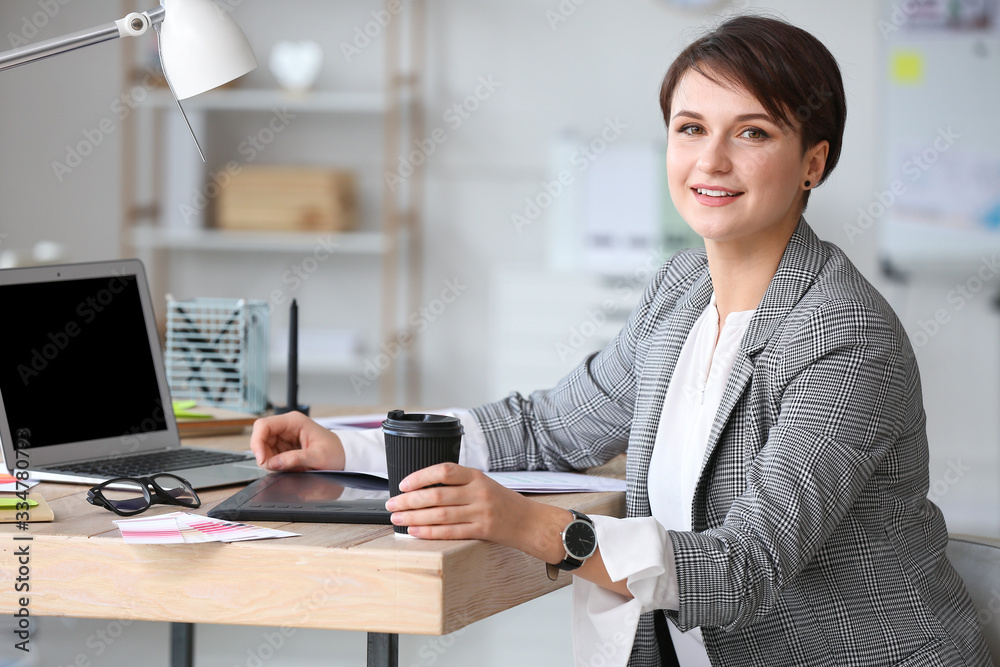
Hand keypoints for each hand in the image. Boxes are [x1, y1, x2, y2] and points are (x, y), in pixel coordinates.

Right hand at [249, 411, 344, 471]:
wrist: (344, 455)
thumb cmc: (335, 451)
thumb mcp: (317, 457)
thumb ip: (295, 459)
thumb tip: (273, 463)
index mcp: (294, 421)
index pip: (263, 425)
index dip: (257, 442)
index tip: (262, 460)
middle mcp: (287, 427)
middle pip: (261, 438)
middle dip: (264, 455)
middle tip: (276, 468)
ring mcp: (284, 437)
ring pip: (264, 449)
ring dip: (271, 461)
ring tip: (290, 467)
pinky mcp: (285, 447)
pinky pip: (271, 456)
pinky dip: (276, 465)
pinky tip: (290, 467)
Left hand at [384, 462, 570, 561]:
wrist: (529, 521)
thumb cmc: (502, 502)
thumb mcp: (483, 484)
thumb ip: (458, 483)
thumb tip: (422, 488)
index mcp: (477, 476)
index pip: (444, 470)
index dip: (420, 476)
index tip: (403, 484)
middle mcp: (479, 492)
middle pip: (437, 495)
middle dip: (409, 500)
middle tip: (392, 504)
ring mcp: (481, 512)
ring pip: (440, 514)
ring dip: (414, 517)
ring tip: (397, 519)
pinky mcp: (482, 530)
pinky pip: (450, 532)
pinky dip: (430, 532)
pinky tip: (415, 531)